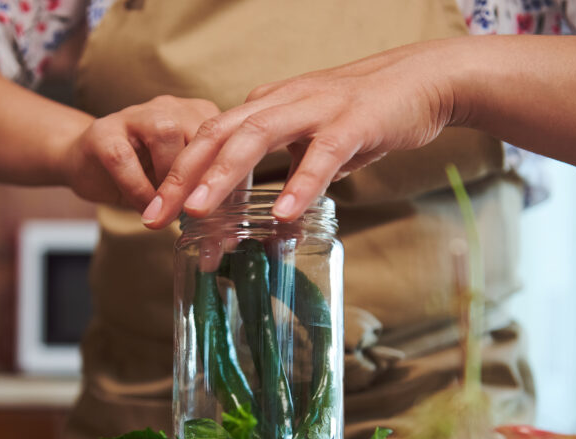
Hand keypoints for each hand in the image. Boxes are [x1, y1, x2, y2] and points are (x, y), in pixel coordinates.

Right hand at [61, 95, 220, 210]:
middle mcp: (170, 107)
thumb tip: (228, 236)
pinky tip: (144, 209)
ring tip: (168, 210)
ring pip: (165, 133)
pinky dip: (138, 189)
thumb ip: (205, 197)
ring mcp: (135, 115)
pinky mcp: (103, 132)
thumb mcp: (182, 184)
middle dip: (203, 179)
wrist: (87, 162)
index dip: (231, 179)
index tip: (228, 215)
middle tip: (199, 215)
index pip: (227, 140)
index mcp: (197, 115)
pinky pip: (124, 157)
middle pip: (200, 132)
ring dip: (171, 180)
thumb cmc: (143, 175)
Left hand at [141, 41, 460, 227]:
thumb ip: (291, 175)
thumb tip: (276, 221)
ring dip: (223, 176)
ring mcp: (314, 110)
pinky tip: (282, 215)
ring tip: (198, 212)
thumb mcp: (315, 144)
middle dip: (181, 178)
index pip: (208, 139)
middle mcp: (280, 102)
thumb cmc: (366, 115)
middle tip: (154, 219)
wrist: (422, 81)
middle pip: (217, 136)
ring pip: (256, 138)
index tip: (154, 213)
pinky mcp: (352, 124)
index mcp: (265, 106)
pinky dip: (299, 184)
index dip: (177, 175)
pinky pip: (321, 155)